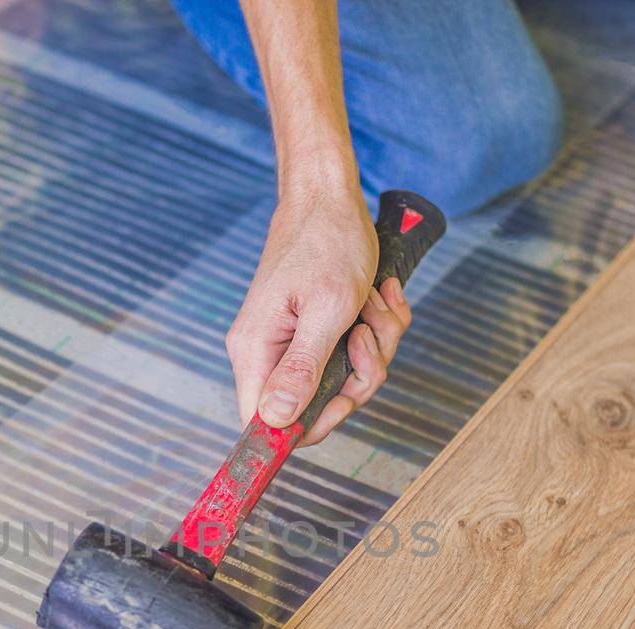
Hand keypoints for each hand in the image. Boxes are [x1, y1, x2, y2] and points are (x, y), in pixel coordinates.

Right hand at [226, 186, 412, 446]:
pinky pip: (355, 355)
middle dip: (359, 375)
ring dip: (376, 345)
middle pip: (316, 406)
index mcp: (256, 351)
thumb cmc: (327, 242)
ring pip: (344, 380)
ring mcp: (294, 343)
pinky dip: (378, 328)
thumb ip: (302, 369)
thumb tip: (275, 421)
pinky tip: (379, 297)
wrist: (331, 196)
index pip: (265, 424)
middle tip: (367, 334)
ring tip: (373, 303)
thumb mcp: (326, 309)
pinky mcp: (316, 331)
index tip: (345, 401)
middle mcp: (268, 352)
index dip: (309, 426)